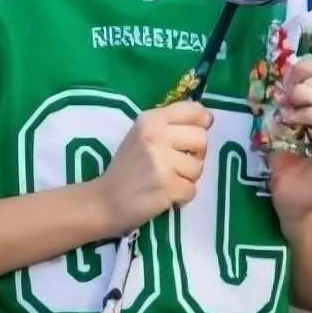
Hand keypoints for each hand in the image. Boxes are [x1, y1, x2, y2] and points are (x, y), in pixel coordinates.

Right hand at [97, 100, 212, 232]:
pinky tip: (166, 195)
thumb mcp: (142, 134)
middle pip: (202, 139)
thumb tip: (208, 120)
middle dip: (196, 154)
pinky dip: (182, 196)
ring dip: (187, 178)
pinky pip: (192, 190)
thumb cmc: (126, 167)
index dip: (201, 123)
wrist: (103, 201)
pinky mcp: (167, 186)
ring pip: (199, 167)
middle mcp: (157, 135)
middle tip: (179, 163)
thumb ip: (170, 125)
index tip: (193, 137)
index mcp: (151, 119)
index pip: (194, 111)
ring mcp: (163, 161)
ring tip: (168, 180)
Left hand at [268, 60, 311, 232]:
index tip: (284, 78)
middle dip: (303, 82)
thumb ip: (281, 123)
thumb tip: (270, 99)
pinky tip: (296, 122)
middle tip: (284, 96)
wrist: (308, 222)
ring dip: (306, 98)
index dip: (305, 69)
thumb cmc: (296, 188)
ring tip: (289, 112)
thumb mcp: (281, 147)